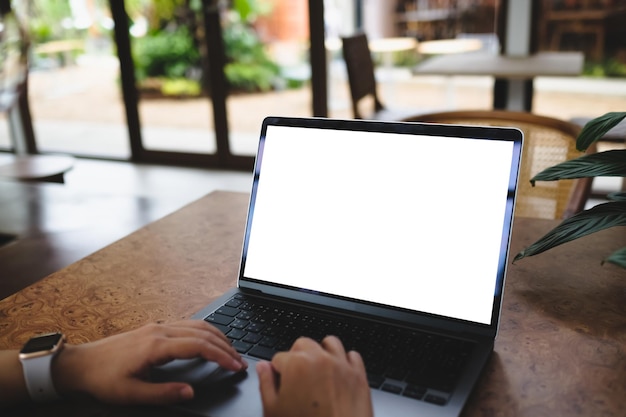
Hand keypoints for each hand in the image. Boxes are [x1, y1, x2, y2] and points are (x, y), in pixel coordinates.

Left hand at [52, 320, 246, 404]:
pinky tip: (209, 340)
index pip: (198, 346)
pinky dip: (204, 332)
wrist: (80, 364)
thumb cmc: (103, 380)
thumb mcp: (131, 394)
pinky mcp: (153, 328)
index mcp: (156, 346)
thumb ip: (163, 393)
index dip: (221, 356)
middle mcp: (159, 331)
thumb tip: (191, 391)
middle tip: (240, 361)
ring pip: (196, 324)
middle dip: (225, 346)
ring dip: (217, 336)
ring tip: (231, 350)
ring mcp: (157, 327)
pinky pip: (187, 324)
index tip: (236, 367)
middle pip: (202, 332)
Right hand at [257, 336, 372, 416]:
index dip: (277, 371)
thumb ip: (266, 384)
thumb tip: (263, 368)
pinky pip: (352, 356)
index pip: (279, 357)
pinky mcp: (359, 374)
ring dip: (322, 352)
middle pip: (303, 344)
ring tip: (318, 369)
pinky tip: (338, 374)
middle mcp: (319, 359)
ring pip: (330, 343)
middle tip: (296, 376)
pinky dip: (345, 361)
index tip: (280, 381)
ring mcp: (341, 365)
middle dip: (297, 356)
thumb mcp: (273, 410)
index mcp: (296, 365)